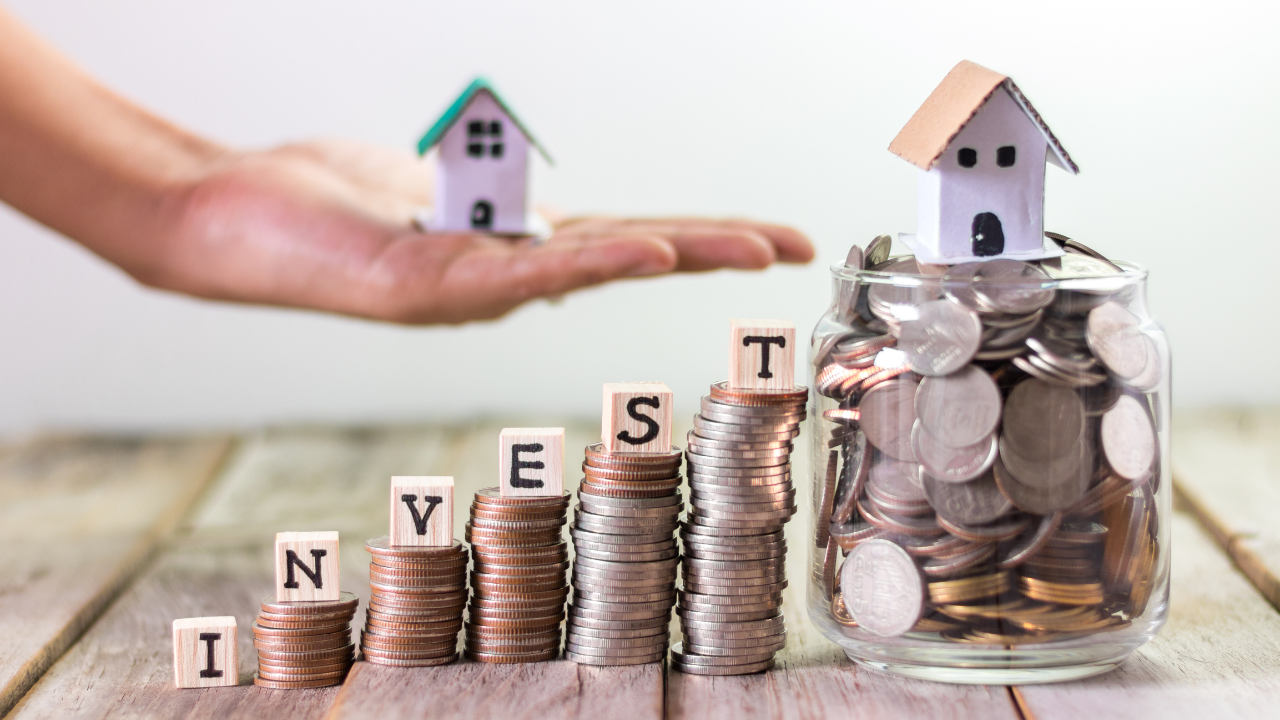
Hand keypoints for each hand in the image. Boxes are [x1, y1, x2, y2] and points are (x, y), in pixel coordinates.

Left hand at [152, 140, 812, 323]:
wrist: (230, 221)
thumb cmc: (323, 204)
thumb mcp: (427, 190)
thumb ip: (490, 196)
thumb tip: (540, 208)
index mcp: (513, 250)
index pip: (630, 236)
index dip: (702, 234)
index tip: (768, 234)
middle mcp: (505, 277)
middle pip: (633, 252)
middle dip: (720, 249)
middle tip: (800, 245)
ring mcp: (472, 289)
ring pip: (594, 266)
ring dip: (680, 252)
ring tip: (753, 246)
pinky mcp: (429, 287)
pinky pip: (522, 272)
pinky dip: (592, 261)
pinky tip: (648, 253)